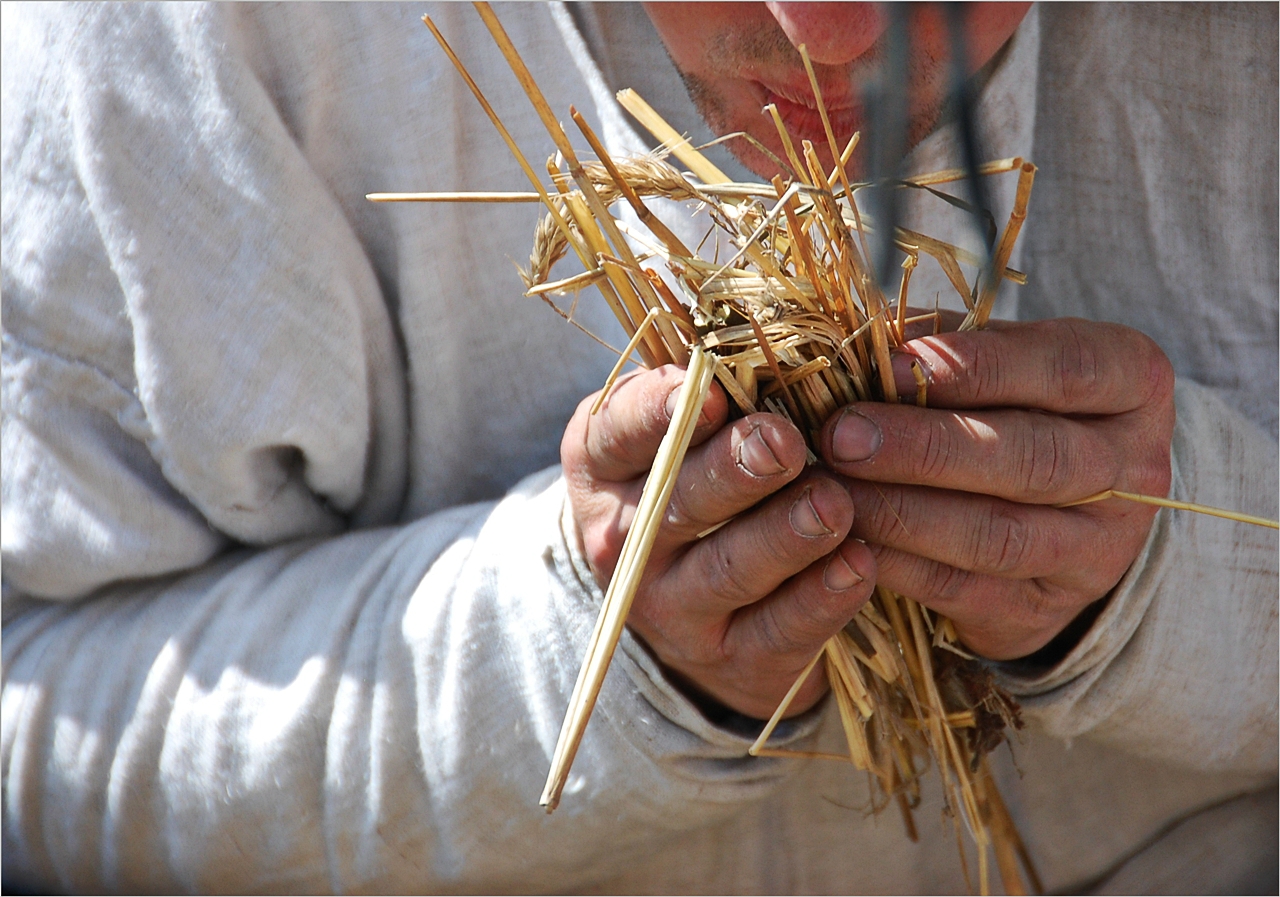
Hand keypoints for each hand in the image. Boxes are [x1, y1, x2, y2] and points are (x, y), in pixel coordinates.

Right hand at [562, 365, 876, 718]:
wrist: (693, 605)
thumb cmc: (700, 479)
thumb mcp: (681, 428)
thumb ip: (714, 381)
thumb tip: (784, 321)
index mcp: (605, 463)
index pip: (617, 432)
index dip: (658, 412)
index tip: (712, 391)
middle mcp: (625, 538)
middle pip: (676, 504)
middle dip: (732, 472)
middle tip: (782, 443)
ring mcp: (673, 606)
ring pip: (728, 570)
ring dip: (784, 536)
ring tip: (833, 502)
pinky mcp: (731, 658)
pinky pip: (778, 631)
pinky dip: (821, 599)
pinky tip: (860, 564)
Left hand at [819, 317, 1174, 659]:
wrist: (1059, 515)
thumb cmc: (1012, 407)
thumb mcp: (1001, 360)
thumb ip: (942, 344)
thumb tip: (857, 343)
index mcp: (1131, 383)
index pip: (1063, 369)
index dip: (977, 367)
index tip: (895, 365)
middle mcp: (1131, 470)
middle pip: (1031, 459)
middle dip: (927, 447)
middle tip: (844, 436)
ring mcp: (1095, 550)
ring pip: (997, 535)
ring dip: (903, 513)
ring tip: (832, 491)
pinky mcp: (1043, 610)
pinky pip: (963, 590)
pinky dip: (897, 565)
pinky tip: (846, 541)